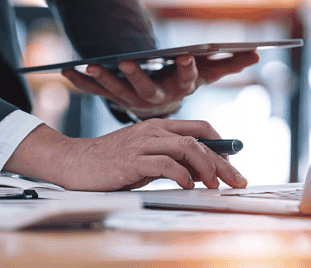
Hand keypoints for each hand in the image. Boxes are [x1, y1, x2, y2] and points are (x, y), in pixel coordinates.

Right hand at [3, 120, 247, 190]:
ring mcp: (143, 142)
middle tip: (237, 180)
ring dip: (206, 167)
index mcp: (160, 126)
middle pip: (199, 140)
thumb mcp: (146, 157)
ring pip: (186, 147)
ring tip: (214, 185)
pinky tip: (188, 185)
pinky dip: (181, 174)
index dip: (222, 144)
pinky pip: (164, 163)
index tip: (234, 165)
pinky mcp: (131, 159)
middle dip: (223, 161)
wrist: (73, 162)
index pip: (201, 128)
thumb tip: (201, 172)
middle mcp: (154, 130)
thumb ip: (171, 160)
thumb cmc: (111, 162)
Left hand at [62, 51, 258, 119]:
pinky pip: (97, 92)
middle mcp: (156, 98)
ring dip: (104, 79)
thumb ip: (230, 63)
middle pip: (146, 89)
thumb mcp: (209, 72)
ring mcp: (132, 98)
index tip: (187, 55)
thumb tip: (256, 53)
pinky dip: (81, 83)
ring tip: (91, 64)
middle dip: (136, 75)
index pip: (186, 79)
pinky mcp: (115, 96)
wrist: (161, 116)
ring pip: (117, 91)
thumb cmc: (185, 84)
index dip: (188, 69)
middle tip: (127, 62)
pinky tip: (65, 71)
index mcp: (179, 90)